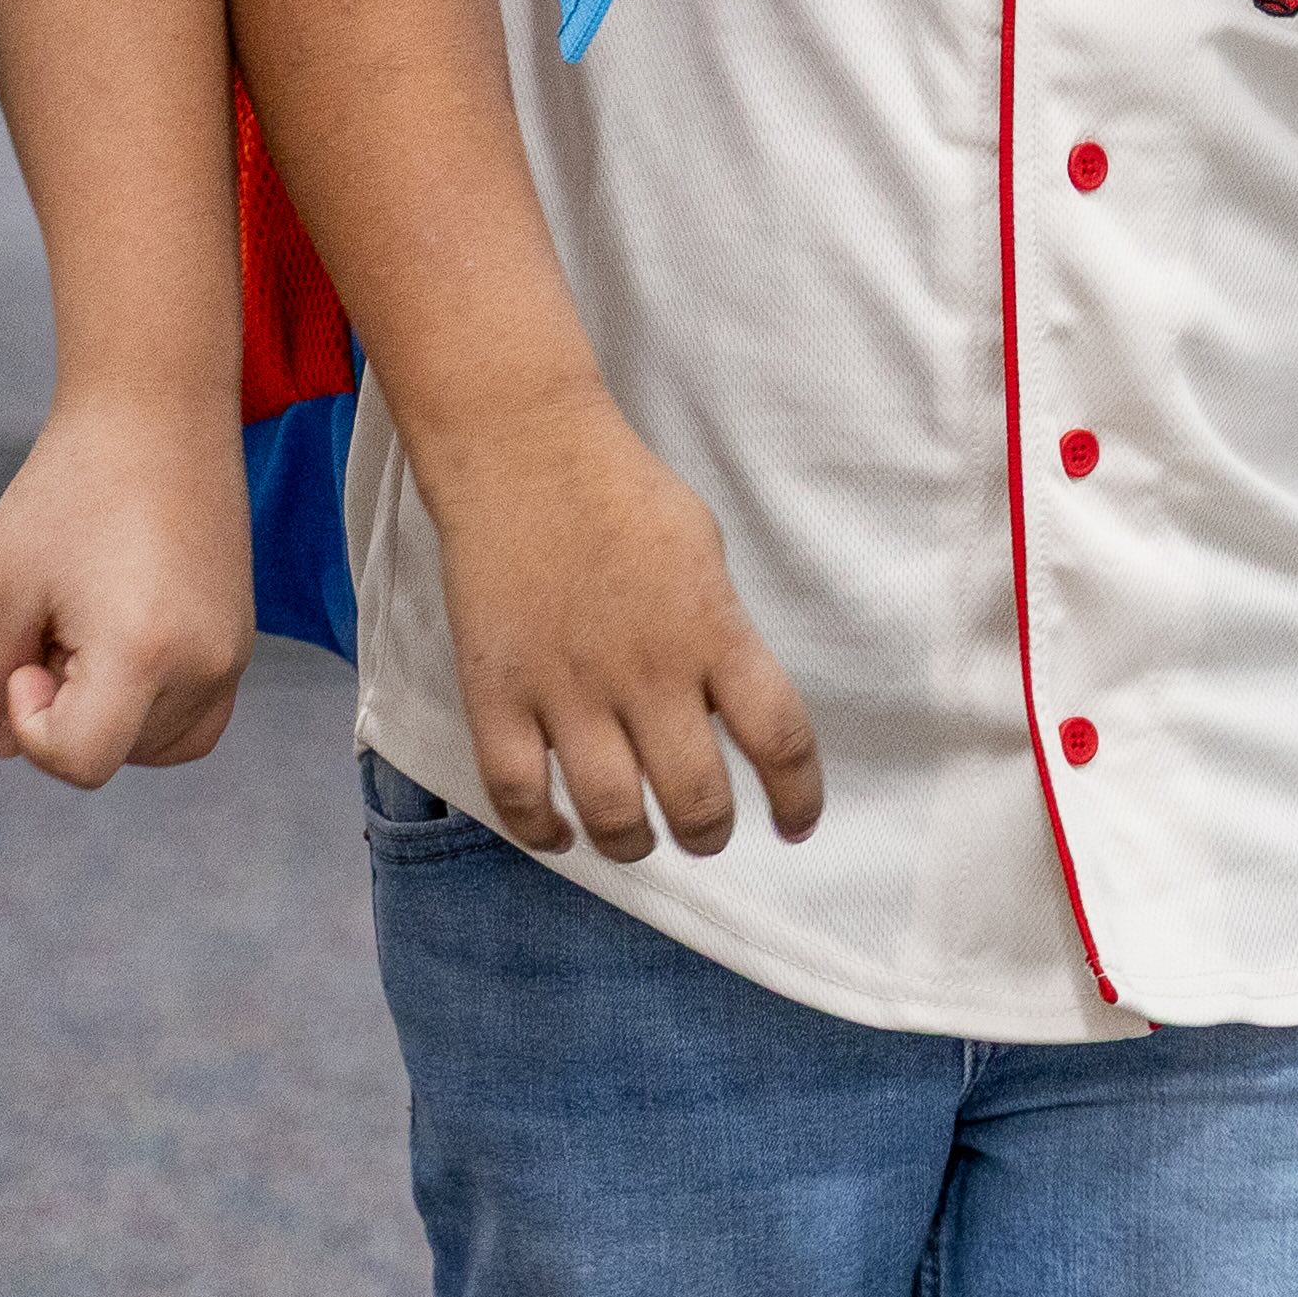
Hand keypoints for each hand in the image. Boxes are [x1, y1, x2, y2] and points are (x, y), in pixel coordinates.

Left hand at [0, 392, 256, 787]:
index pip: (80, 761)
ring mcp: (233, 656)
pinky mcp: (241, 641)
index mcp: (144, 653)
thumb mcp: (3, 585)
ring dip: (108, 713)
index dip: (32, 726)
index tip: (27, 656)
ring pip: (154, 747)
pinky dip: (149, 713)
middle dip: (67, 712)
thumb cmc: (72, 488)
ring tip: (89, 629)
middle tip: (57, 627)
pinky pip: (193, 721)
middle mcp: (204, 666)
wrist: (157, 414)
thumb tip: (7, 745)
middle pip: (115, 755)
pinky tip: (117, 649)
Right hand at [408, 378, 823, 858]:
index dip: (799, 798)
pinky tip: (560, 832)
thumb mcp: (706, 553)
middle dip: (709, 833)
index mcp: (713, 632)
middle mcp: (648, 672)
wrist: (523, 452)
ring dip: (634, 844)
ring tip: (638, 838)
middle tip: (704, 829)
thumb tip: (725, 707)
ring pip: (613, 813)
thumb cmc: (623, 494)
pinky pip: (518, 794)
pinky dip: (542, 831)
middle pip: (697, 797)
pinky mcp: (498, 694)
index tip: (796, 825)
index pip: (780, 739)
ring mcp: (568, 688)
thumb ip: (720, 634)